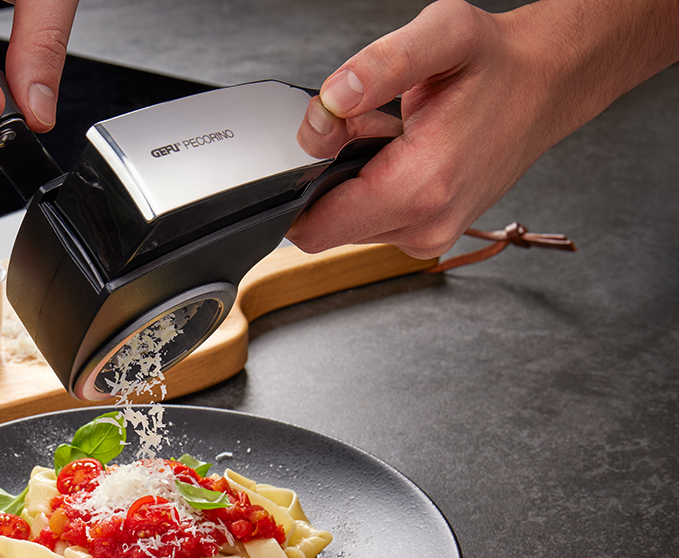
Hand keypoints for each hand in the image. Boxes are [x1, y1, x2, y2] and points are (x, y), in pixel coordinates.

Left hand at [286, 0, 678, 258]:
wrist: (546, 84)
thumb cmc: (499, 64)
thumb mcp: (443, 33)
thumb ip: (380, 64)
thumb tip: (332, 100)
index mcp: (423, 187)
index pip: (316, 228)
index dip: (300, 185)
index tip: (325, 143)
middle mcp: (426, 225)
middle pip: (326, 224)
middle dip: (329, 177)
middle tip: (368, 128)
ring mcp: (428, 234)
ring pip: (346, 223)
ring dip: (352, 180)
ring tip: (393, 136)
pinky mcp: (428, 233)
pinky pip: (371, 220)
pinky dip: (373, 186)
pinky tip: (402, 152)